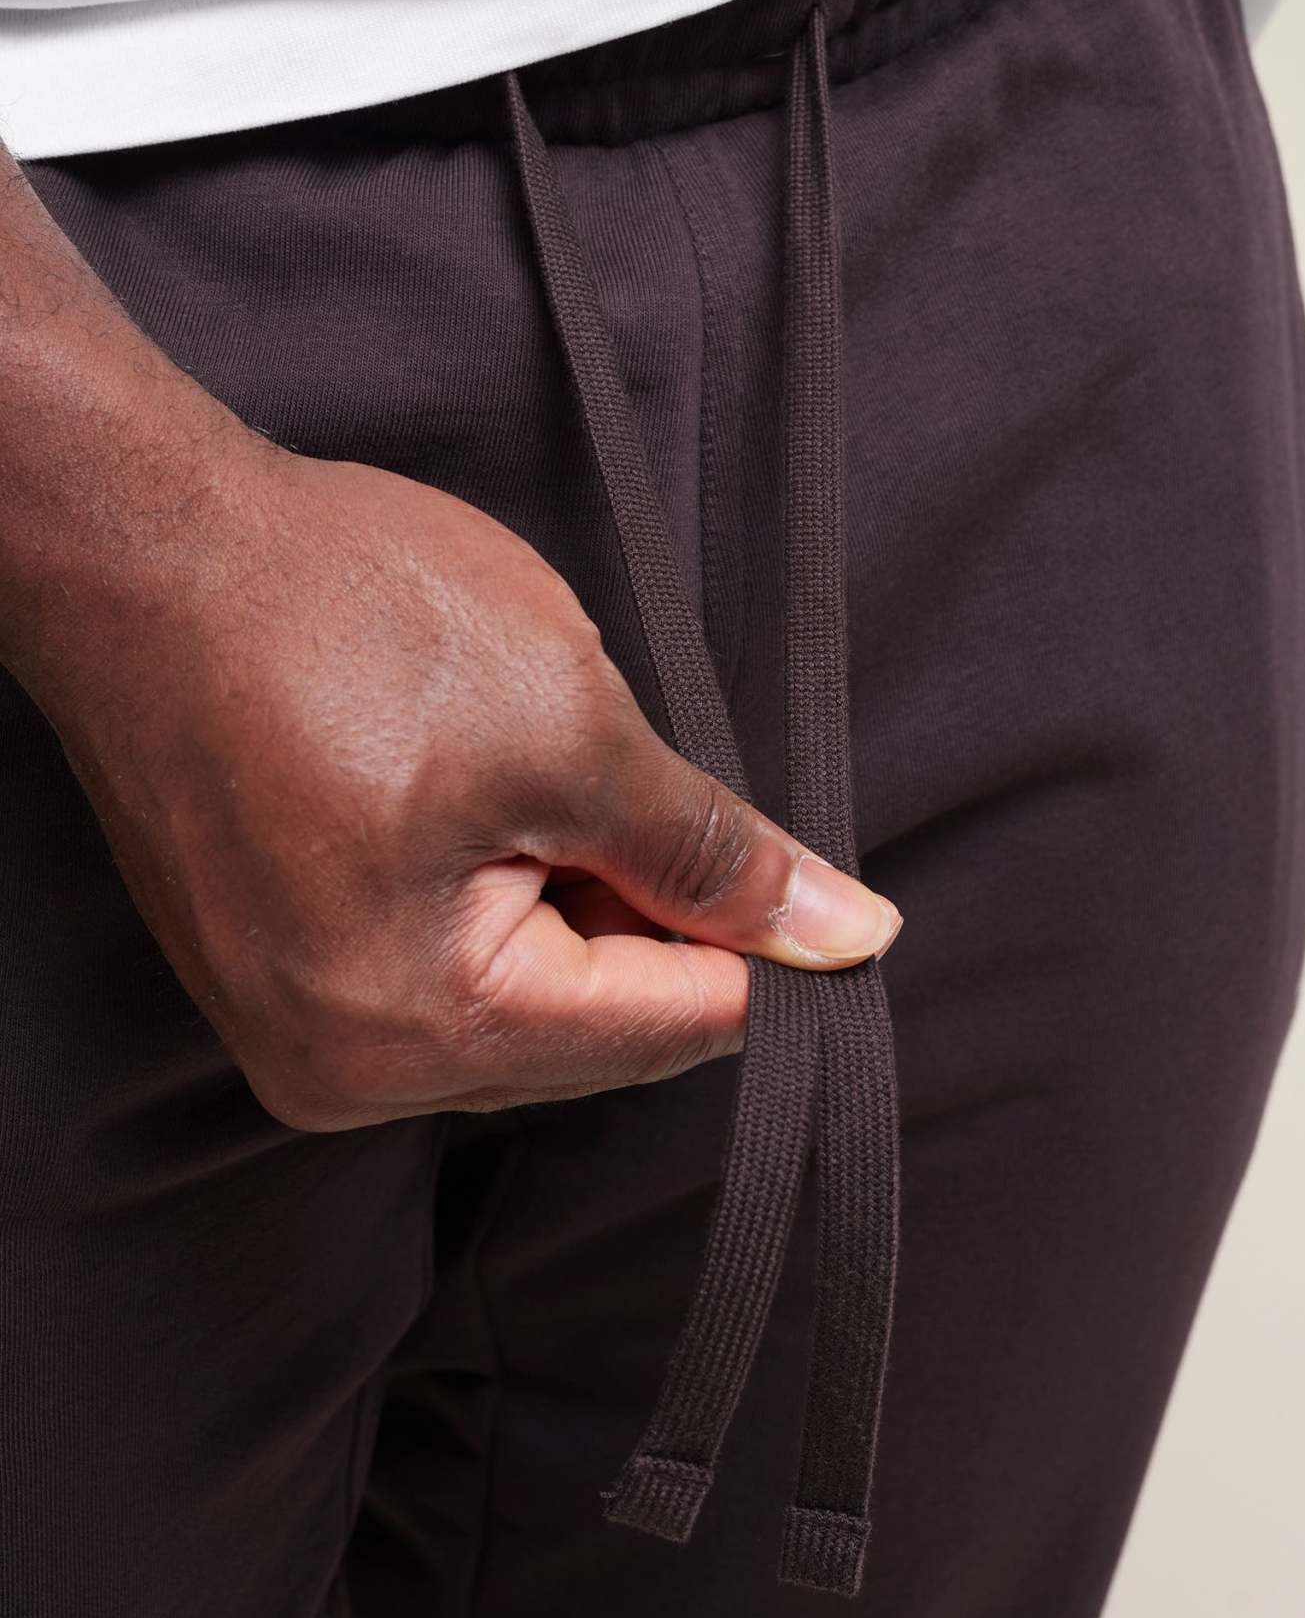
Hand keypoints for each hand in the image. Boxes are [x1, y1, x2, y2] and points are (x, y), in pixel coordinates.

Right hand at [19, 437, 900, 1129]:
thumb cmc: (334, 617)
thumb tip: (847, 933)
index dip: (759, 941)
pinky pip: (449, 969)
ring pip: (529, 997)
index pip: (673, 1029)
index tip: (793, 863)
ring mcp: (300, 1027)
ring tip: (518, 765)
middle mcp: (347, 1070)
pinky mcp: (284, 972)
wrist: (144, 547)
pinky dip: (505, 892)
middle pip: (598, 1027)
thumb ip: (714, 854)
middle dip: (649, 908)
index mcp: (421, 1032)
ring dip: (574, 892)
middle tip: (615, 771)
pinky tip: (480, 793)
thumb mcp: (569, 727)